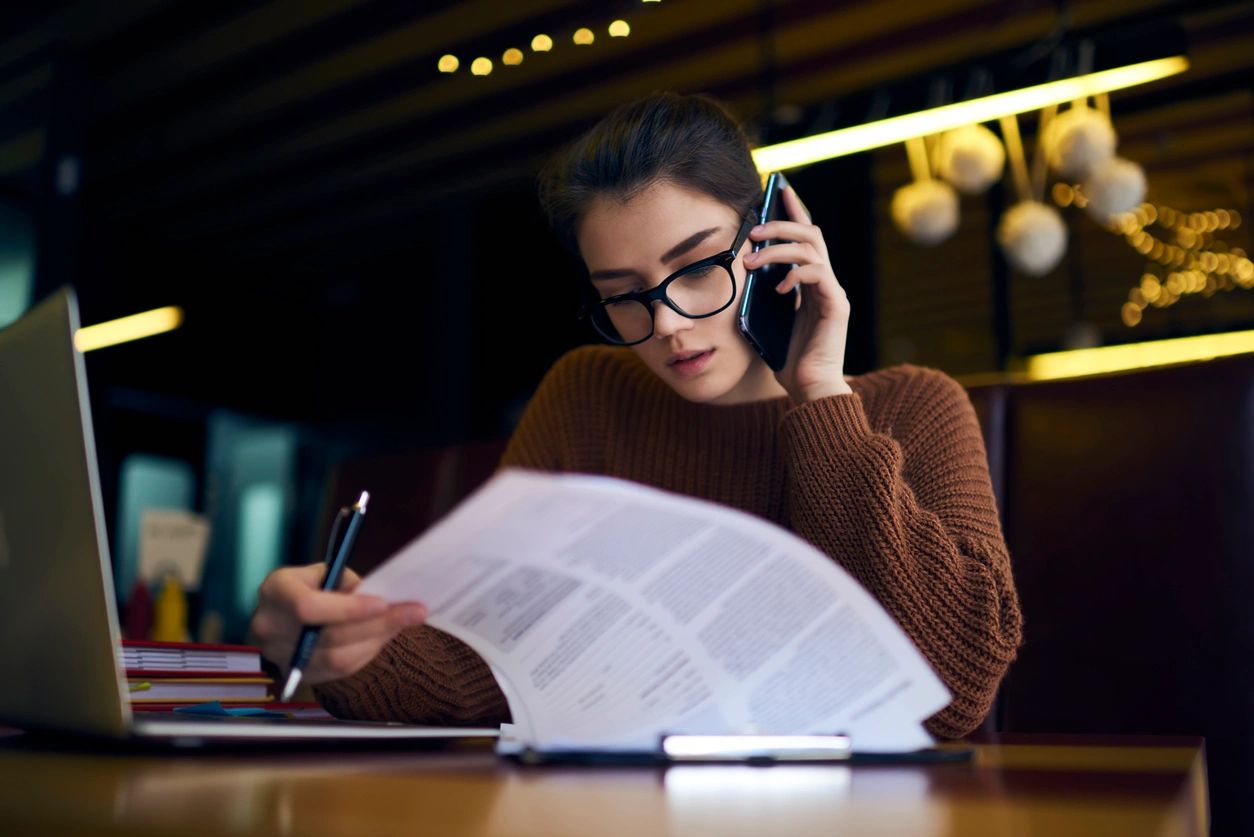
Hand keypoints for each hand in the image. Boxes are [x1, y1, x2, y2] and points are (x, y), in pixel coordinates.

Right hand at [250, 563, 427, 684]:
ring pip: (338, 659)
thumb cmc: (311, 584)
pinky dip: (368, 652)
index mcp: (275, 591)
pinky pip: (339, 670)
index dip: (347, 609)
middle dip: (378, 624)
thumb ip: (349, 585)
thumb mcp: (326, 572)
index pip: (308, 607)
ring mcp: (280, 656)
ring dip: (378, 640)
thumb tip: (388, 599)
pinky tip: (386, 636)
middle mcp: (270, 627)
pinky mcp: (298, 674)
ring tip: (405, 622)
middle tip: (415, 612)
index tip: (383, 603)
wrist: (283, 610)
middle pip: (330, 637)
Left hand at [742, 184, 852, 402]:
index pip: (806, 238)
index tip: (779, 189)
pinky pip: (818, 275)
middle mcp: (827, 283)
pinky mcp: (836, 306)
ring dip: (779, 248)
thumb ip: (763, 295)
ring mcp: (833, 293)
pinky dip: (795, 275)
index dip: (795, 210)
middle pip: (811, 234)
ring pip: (813, 249)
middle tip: (753, 229)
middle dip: (782, 223)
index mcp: (812, 284)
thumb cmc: (788, 360)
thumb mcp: (768, 320)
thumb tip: (745, 268)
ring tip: (752, 261)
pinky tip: (776, 288)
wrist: (809, 391)